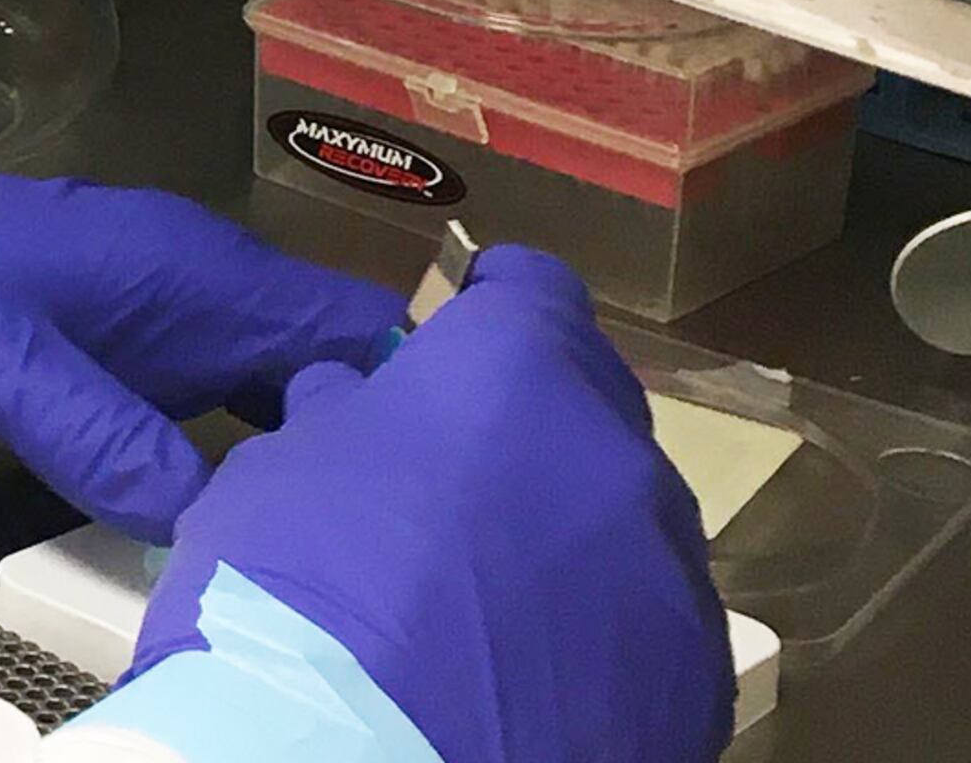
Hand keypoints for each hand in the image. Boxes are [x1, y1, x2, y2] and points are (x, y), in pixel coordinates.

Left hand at [0, 149, 405, 538]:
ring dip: (313, 457)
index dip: (423, 391)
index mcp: (193, 269)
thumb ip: (95, 428)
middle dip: (382, 438)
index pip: (355, 322)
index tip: (469, 474)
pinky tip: (244, 526)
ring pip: (275, 393)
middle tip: (425, 534)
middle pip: (332, 365)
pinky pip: (209, 415)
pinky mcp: (107, 364)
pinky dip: (240, 464)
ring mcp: (151, 326)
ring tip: (354, 544)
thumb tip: (207, 517)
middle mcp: (194, 290)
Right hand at [125, 247, 729, 762]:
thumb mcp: (276, 472)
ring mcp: (671, 572)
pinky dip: (596, 636)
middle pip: (587, 415)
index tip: (466, 321)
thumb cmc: (303, 586)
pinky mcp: (695, 679)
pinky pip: (645, 629)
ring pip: (622, 526)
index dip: (495, 301)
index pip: (534, 291)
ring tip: (488, 602)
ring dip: (566, 540)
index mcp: (518, 371)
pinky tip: (528, 678)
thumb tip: (355, 407)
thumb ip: (337, 421)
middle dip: (528, 435)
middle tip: (454, 486)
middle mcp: (620, 453)